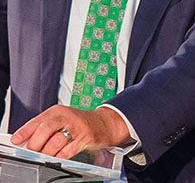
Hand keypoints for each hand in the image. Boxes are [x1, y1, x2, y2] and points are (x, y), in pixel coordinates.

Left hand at [11, 105, 131, 159]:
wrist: (104, 124)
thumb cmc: (79, 122)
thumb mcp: (61, 119)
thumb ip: (44, 127)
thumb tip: (25, 140)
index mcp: (58, 111)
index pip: (38, 120)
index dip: (25, 131)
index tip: (16, 140)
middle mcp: (68, 117)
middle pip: (46, 129)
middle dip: (35, 143)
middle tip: (31, 151)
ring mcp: (78, 128)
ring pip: (55, 142)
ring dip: (46, 152)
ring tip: (44, 155)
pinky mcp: (85, 139)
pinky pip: (67, 151)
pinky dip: (59, 157)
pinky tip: (57, 156)